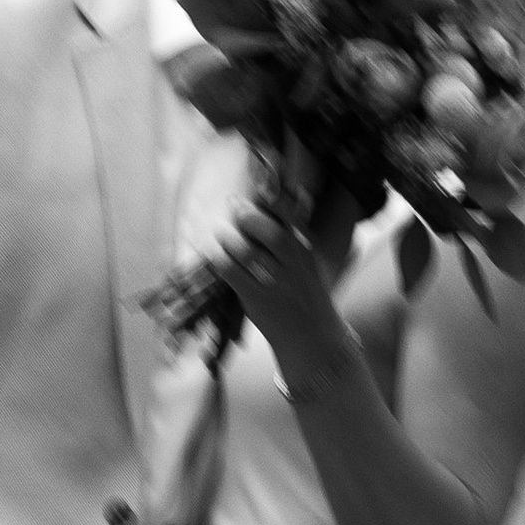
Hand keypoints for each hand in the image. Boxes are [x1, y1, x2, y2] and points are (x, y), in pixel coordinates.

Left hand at [211, 184, 351, 390]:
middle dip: (247, 215)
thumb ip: (289, 234)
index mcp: (306, 249)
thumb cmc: (304, 294)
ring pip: (247, 252)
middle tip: (232, 204)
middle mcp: (294, 265)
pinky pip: (231, 272)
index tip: (258, 185)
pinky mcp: (257, 299)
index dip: (274, 198)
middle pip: (270, 232)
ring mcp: (277, 283)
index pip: (292, 217)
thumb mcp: (305, 262)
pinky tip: (212, 252)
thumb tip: (262, 201)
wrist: (313, 338)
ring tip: (220, 231)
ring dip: (227, 236)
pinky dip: (218, 257)